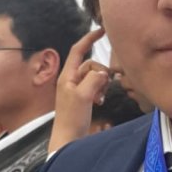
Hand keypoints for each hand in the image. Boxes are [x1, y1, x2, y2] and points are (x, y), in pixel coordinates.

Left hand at [48, 28, 110, 151]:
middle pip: (92, 65)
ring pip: (96, 76)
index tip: (101, 30)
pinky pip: (96, 87)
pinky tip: (100, 102)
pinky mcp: (84, 98)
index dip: (89, 39)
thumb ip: (93, 79)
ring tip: (100, 98)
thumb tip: (103, 72)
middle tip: (102, 89)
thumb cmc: (71, 119)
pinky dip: (101, 92)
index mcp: (67, 76)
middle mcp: (71, 80)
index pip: (78, 50)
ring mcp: (78, 89)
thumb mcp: (82, 96)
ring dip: (101, 84)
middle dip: (100, 73)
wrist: (68, 140)